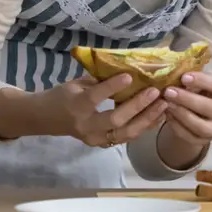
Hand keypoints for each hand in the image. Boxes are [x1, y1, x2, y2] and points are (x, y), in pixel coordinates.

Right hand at [37, 74, 168, 147]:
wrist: (47, 119)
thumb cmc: (64, 95)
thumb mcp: (78, 83)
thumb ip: (101, 79)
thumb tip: (130, 67)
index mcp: (77, 106)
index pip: (96, 97)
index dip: (113, 87)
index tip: (130, 75)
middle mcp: (87, 126)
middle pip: (115, 120)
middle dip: (138, 106)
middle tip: (155, 91)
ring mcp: (96, 139)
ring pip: (126, 132)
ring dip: (147, 118)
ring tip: (164, 104)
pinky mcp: (104, 144)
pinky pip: (128, 137)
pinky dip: (145, 126)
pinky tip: (160, 115)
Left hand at [160, 71, 211, 149]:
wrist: (197, 114)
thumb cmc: (198, 92)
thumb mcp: (198, 83)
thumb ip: (191, 79)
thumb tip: (174, 71)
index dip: (202, 81)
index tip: (184, 77)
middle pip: (209, 107)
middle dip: (187, 99)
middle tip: (169, 92)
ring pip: (200, 125)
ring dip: (181, 114)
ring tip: (167, 104)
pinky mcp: (204, 141)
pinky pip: (189, 136)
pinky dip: (177, 125)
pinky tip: (167, 115)